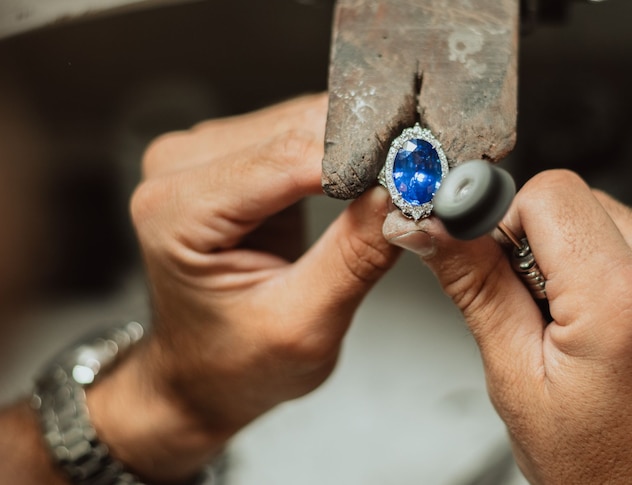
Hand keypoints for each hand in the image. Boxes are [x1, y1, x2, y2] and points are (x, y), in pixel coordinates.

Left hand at [87, 93, 400, 481]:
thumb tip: (400, 194)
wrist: (204, 373)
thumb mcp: (304, 326)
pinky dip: (344, 152)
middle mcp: (180, 168)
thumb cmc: (235, 363)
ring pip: (302, 122)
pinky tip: (371, 176)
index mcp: (176, 211)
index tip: (414, 172)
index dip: (358, 160)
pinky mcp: (233, 157)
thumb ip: (352, 258)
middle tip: (420, 176)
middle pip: (294, 130)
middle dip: (363, 150)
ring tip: (401, 180)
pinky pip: (300, 133)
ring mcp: (204, 156)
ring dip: (358, 147)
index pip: (285, 158)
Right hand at [384, 170, 631, 483]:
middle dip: (557, 250)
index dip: (514, 222)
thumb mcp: (520, 386)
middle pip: (593, 205)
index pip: (553, 192)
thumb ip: (478, 289)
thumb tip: (437, 230)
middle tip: (554, 319)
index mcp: (625, 304)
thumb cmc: (611, 479)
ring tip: (602, 340)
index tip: (505, 259)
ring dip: (603, 267)